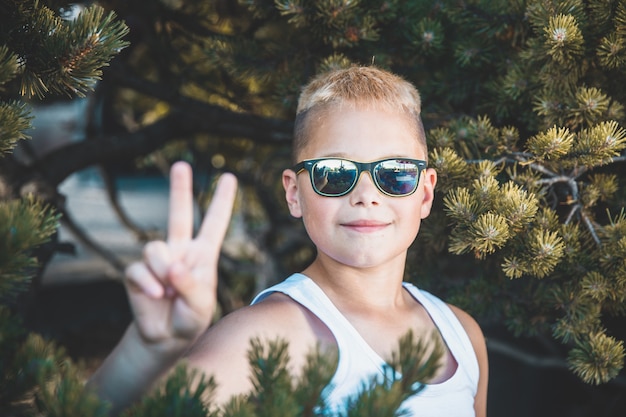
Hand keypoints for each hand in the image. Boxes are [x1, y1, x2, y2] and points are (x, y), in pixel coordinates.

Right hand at [124, 161, 236, 350]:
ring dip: (162, 271)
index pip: (214, 223)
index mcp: (203, 255)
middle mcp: (180, 251)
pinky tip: (155, 296)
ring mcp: (158, 260)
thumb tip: (171, 265)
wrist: (165, 338)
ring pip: (155, 249)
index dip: (221, 201)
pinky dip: (148, 284)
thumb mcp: (201, 306)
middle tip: (182, 165)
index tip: (229, 177)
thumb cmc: (190, 319)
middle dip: (179, 189)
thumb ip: (190, 285)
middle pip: (178, 214)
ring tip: (168, 293)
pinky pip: (138, 270)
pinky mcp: (137, 273)